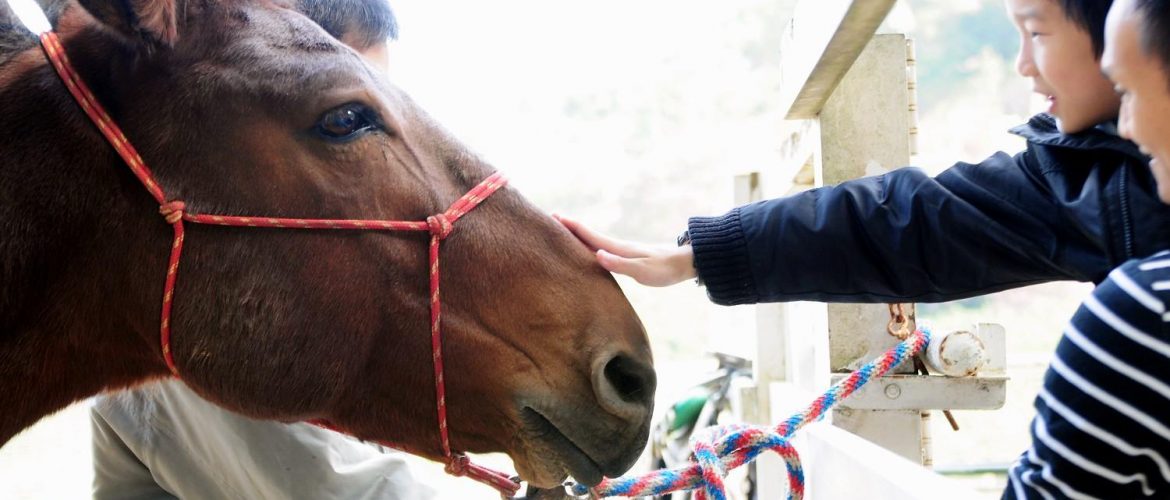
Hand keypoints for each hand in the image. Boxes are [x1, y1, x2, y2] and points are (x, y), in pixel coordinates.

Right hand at [554, 214, 696, 286]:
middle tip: (551, 217)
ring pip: (594, 240)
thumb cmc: (664, 270)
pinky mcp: (627, 256)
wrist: (684, 264)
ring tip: (563, 231)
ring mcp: (622, 250)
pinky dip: (589, 244)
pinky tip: (588, 248)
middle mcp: (618, 247)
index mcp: (618, 249)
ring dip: (578, 235)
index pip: (590, 236)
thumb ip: (620, 264)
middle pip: (589, 235)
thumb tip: (597, 255)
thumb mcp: (642, 271)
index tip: (555, 217)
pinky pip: (602, 248)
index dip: (573, 227)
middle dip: (570, 227)